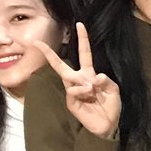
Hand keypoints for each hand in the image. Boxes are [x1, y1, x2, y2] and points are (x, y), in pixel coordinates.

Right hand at [31, 22, 121, 137]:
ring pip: (68, 77)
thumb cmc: (110, 107)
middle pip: (61, 65)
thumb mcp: (113, 90)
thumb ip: (105, 80)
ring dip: (84, 83)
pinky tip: (89, 95)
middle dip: (49, 54)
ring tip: (93, 92)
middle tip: (37, 43)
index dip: (83, 40)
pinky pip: (73, 90)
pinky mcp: (71, 102)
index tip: (80, 24)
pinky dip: (82, 91)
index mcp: (89, 74)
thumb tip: (93, 77)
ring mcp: (73, 91)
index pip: (84, 54)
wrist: (108, 125)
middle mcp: (79, 80)